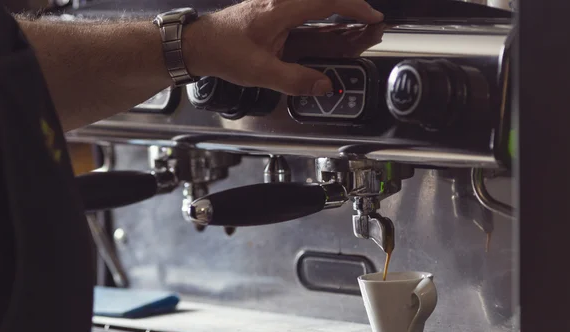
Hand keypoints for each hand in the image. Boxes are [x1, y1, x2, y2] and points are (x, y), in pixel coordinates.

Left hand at [183, 0, 383, 95]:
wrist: (197, 44)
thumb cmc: (221, 50)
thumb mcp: (259, 71)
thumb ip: (294, 80)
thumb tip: (322, 85)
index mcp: (280, 9)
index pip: (326, 1)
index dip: (354, 7)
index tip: (372, 17)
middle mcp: (280, 3)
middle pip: (325, 1)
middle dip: (352, 12)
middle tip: (372, 25)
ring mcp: (276, 7)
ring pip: (316, 8)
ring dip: (339, 17)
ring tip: (359, 30)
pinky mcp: (273, 16)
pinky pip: (306, 15)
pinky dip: (324, 22)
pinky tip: (332, 33)